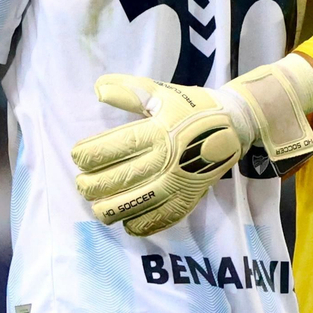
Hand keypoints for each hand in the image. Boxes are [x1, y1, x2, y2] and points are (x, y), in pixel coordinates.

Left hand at [72, 59, 312, 236]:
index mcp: (158, 132)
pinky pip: (164, 217)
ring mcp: (180, 181)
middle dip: (94, 186)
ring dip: (112, 210)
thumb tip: (97, 88)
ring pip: (138, 204)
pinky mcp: (191, 197)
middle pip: (121, 179)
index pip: (114, 148)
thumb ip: (128, 92)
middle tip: (81, 185)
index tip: (77, 157)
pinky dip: (144, 225)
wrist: (235, 123)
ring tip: (98, 208)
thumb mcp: (162, 93)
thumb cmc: (194, 106)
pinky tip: (128, 224)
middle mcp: (167, 159)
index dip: (89, 155)